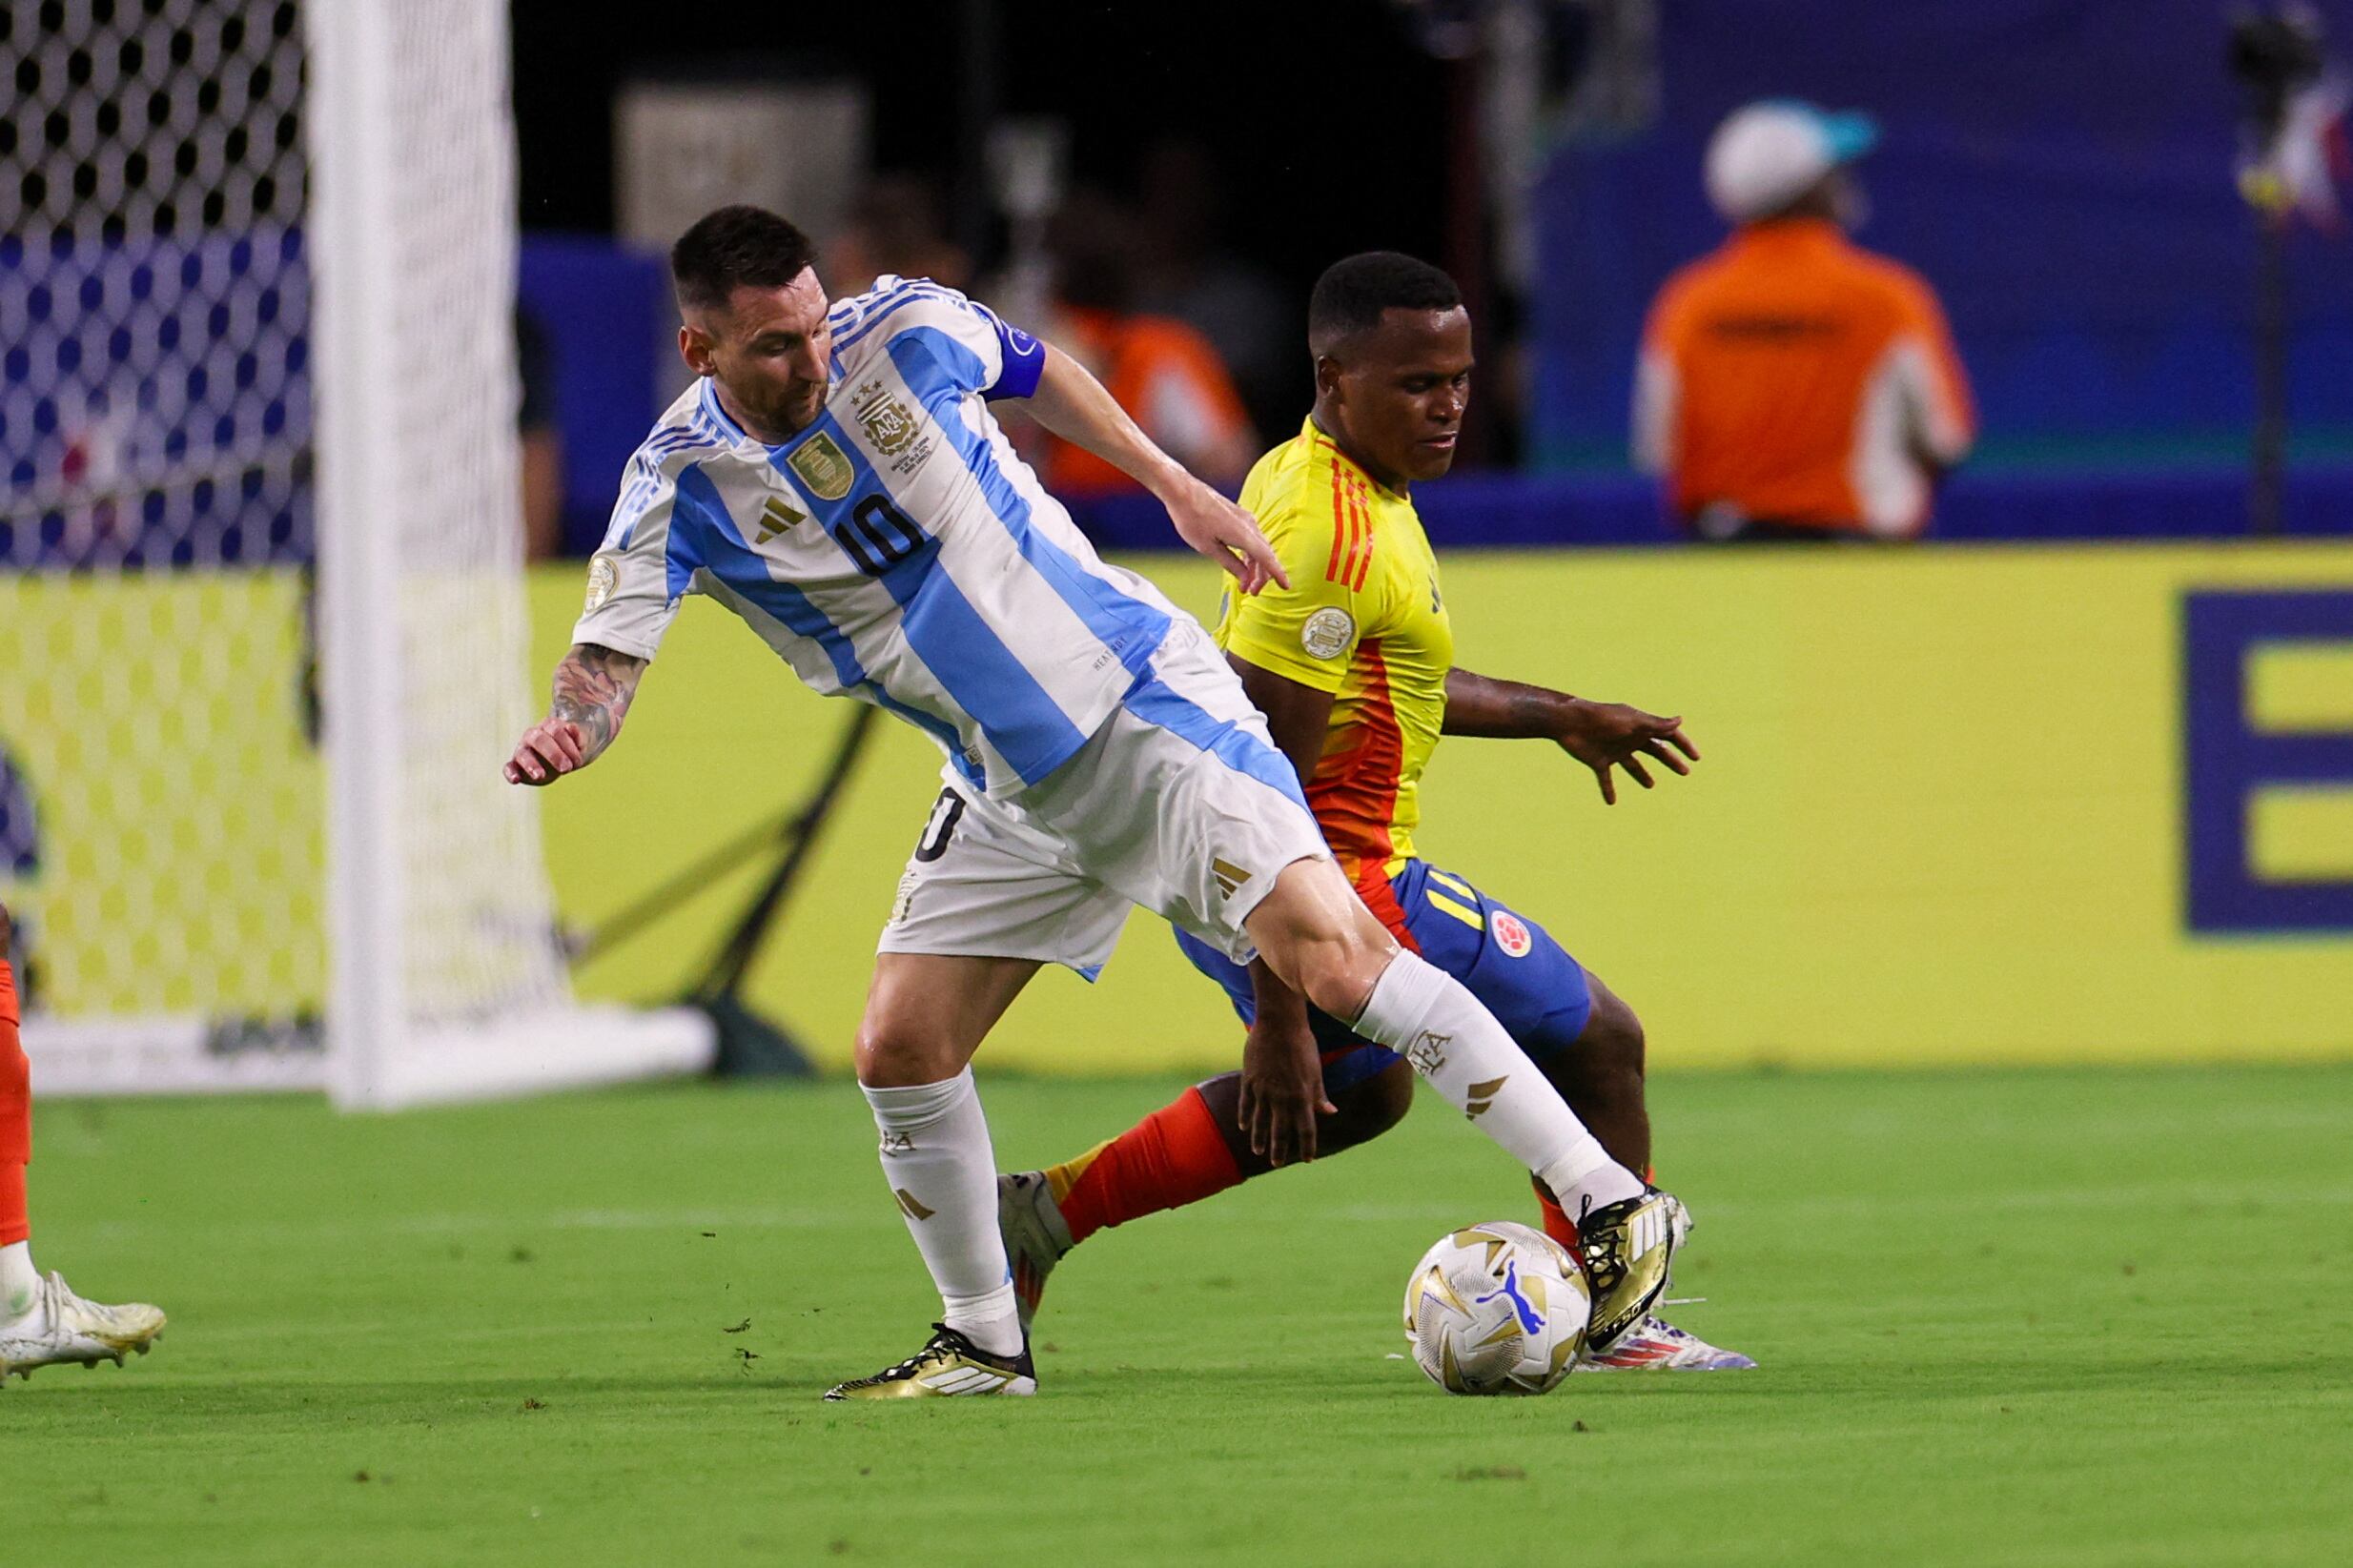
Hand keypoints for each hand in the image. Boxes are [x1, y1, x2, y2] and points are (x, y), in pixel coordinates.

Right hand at [504, 718, 588, 785]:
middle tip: (567, 768)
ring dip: (531, 765)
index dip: (568, 745)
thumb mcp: (578, 744)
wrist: (562, 760)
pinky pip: (509, 767)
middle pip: (539, 740)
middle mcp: (533, 735)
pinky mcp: (516, 765)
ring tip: (540, 776)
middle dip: (554, 754)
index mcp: (549, 725)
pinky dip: (510, 773)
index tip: (578, 762)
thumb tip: (571, 727)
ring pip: (523, 754)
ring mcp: (522, 749)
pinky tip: (516, 780)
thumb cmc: (570, 749)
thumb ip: (577, 736)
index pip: (556, 730)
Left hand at [1162, 476, 1287, 596]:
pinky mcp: (1239, 517)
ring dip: (1255, 566)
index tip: (1286, 586)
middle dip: (1261, 576)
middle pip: (1265, 555)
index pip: (1267, 558)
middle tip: (1252, 592)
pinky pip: (1252, 538)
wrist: (1182, 491)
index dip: (1277, 574)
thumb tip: (1245, 579)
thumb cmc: (1192, 518)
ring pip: (1259, 547)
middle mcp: (1249, 525)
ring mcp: (1245, 519)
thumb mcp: (1208, 548)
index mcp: (1243, 534)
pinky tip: (1243, 563)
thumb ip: (1230, 564)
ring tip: (1245, 582)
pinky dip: (1250, 554)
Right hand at [1237, 1014, 1334, 1166]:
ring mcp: (1263, 1090)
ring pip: (1259, 1122)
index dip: (1307, 1146)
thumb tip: (1330, 1112)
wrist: (1279, 1023)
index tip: (1308, 1159)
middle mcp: (1282, 1097)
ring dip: (1259, 1139)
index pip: (1306, 1129)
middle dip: (1279, 1150)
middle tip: (1276, 1164)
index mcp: (1302, 1096)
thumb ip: (1319, 1094)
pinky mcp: (1249, 1080)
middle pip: (1280, 1131)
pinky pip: (1245, 1104)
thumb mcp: (1316, 1070)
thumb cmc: (1303, 1044)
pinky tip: (1242, 1127)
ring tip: (1258, 1151)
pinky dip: (1243, 1117)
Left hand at [1554, 699, 1697, 804]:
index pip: (1667, 734)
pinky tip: (1611, 802)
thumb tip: (1680, 719)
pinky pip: (1605, 779)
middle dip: (1670, 760)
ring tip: (1650, 785)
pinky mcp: (1598, 760)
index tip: (1696, 758)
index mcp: (1640, 726)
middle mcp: (1629, 738)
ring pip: (1632, 765)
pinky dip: (1608, 790)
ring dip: (1641, 774)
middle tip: (1684, 772)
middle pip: (1654, 750)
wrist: (1569, 723)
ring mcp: (1613, 749)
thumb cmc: (1602, 719)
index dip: (1683, 744)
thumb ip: (1656, 724)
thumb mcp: (1632, 722)